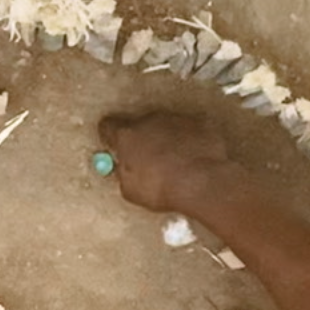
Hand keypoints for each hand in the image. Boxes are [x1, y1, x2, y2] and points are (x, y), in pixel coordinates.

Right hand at [97, 110, 238, 214]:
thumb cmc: (163, 188)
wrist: (201, 182)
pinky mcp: (198, 122)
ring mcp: (175, 119)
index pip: (108, 126)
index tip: (113, 144)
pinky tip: (192, 160)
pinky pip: (188, 130)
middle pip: (139, 125)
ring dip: (166, 140)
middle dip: (141, 140)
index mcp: (127, 135)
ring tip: (174, 164)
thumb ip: (122, 173)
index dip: (109, 136)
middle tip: (148, 161)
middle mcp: (149, 120)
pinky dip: (188, 141)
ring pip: (165, 126)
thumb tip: (121, 169)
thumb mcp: (130, 189)